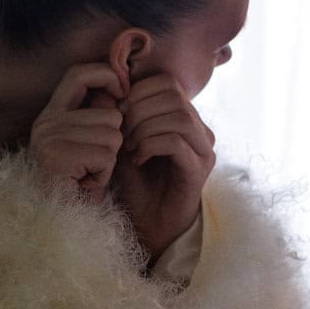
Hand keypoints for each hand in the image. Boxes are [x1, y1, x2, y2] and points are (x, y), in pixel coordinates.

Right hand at [29, 62, 128, 199]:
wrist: (63, 223)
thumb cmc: (79, 185)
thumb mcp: (90, 143)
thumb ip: (99, 115)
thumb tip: (122, 88)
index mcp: (50, 115)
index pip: (79, 73)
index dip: (106, 75)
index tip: (124, 91)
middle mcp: (45, 122)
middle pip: (108, 114)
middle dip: (113, 142)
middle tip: (92, 164)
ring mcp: (49, 138)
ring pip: (112, 134)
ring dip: (110, 160)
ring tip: (88, 174)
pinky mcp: (58, 156)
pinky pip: (106, 155)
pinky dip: (105, 173)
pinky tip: (87, 183)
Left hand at [109, 74, 215, 258]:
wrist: (150, 225)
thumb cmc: (138, 185)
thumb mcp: (122, 143)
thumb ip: (117, 116)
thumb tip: (105, 88)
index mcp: (184, 117)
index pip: (167, 83)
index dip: (138, 92)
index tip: (117, 114)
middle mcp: (200, 129)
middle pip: (173, 95)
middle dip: (138, 109)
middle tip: (121, 133)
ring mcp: (203, 149)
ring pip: (178, 116)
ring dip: (144, 128)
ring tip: (128, 148)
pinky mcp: (199, 169)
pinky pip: (176, 141)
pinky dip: (150, 146)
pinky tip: (137, 160)